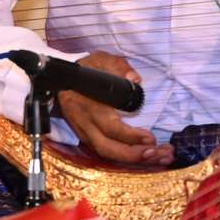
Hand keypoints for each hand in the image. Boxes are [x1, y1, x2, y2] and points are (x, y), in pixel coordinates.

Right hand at [57, 52, 171, 166]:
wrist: (63, 79)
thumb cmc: (87, 70)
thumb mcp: (101, 60)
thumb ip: (118, 66)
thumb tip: (134, 79)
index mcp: (89, 105)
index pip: (109, 127)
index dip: (130, 136)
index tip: (150, 138)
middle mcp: (85, 123)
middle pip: (106, 148)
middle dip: (133, 155)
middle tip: (156, 154)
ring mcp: (84, 132)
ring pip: (105, 153)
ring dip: (132, 159)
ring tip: (157, 157)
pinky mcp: (87, 137)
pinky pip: (105, 152)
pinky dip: (125, 157)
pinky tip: (144, 155)